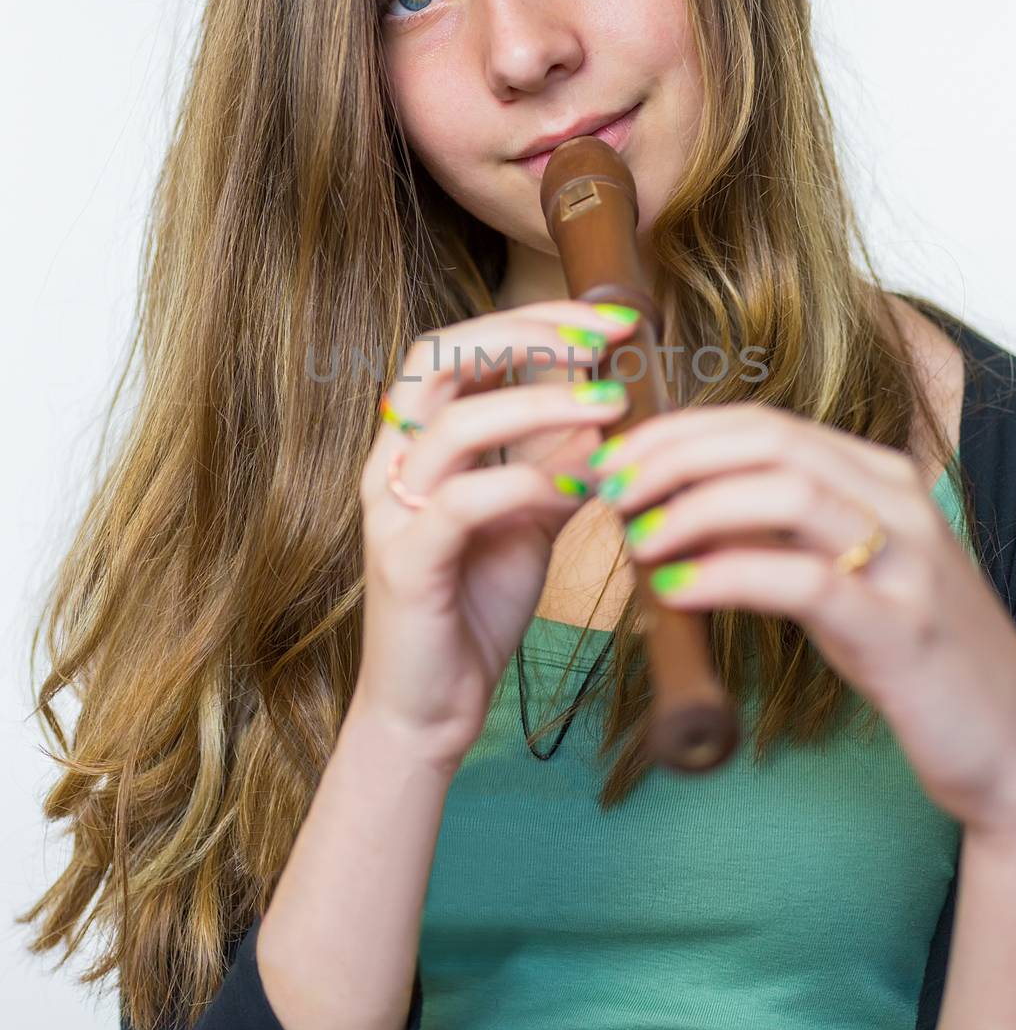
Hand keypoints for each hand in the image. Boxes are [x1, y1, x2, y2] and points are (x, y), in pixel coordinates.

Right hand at [355, 299, 638, 768]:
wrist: (432, 708)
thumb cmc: (476, 604)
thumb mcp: (531, 514)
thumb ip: (557, 458)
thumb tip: (608, 401)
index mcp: (418, 441)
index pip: (459, 347)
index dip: (530, 321)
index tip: (609, 323)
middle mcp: (393, 461)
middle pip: (439, 357)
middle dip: (526, 333)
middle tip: (603, 339)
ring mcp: (391, 511)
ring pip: (453, 423)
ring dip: (540, 403)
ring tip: (609, 406)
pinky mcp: (406, 564)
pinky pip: (459, 503)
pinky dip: (522, 484)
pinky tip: (578, 490)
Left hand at [589, 400, 1015, 836]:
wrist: (1011, 744)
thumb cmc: (909, 656)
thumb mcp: (840, 577)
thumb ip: (774, 536)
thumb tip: (676, 512)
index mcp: (879, 477)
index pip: (764, 422)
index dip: (679, 431)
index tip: (617, 458)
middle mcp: (898, 501)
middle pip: (767, 441)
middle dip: (673, 456)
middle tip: (611, 489)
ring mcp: (905, 561)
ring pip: (785, 492)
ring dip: (692, 507)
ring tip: (637, 539)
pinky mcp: (901, 628)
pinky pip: (801, 579)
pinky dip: (725, 575)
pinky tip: (674, 590)